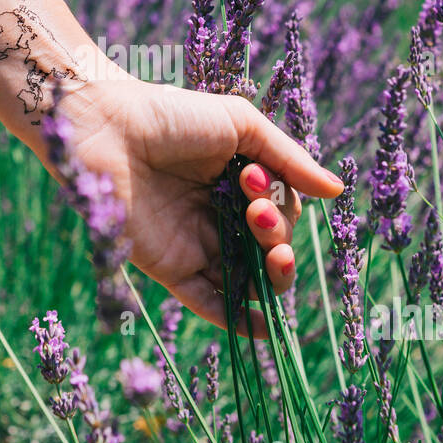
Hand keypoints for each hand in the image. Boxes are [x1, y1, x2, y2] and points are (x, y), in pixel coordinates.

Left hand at [57, 72, 343, 335]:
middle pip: (269, 249)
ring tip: (274, 255)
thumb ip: (288, 160)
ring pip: (247, 279)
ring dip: (270, 278)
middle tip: (257, 212)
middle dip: (278, 237)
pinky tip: (264, 327)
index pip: (282, 211)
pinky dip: (236, 320)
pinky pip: (208, 302)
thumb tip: (336, 191)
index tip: (251, 180)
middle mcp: (220, 217)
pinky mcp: (170, 269)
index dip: (280, 205)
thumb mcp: (240, 126)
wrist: (106, 127)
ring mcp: (196, 246)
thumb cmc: (170, 115)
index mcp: (238, 183)